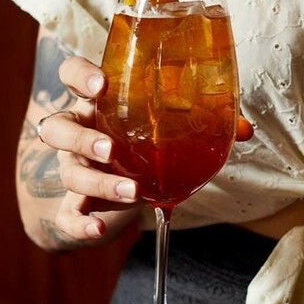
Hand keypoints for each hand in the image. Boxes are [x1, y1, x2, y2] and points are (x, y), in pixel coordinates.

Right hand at [36, 56, 253, 244]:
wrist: (118, 188)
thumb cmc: (144, 144)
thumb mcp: (168, 129)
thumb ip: (204, 122)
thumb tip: (245, 129)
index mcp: (98, 103)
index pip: (72, 75)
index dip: (80, 76)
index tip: (101, 84)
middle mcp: (79, 132)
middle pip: (59, 127)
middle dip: (81, 137)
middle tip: (110, 148)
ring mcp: (74, 167)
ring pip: (70, 172)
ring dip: (99, 182)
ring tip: (131, 191)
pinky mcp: (76, 203)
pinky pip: (67, 216)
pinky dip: (81, 224)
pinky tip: (100, 228)